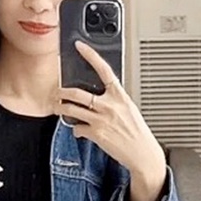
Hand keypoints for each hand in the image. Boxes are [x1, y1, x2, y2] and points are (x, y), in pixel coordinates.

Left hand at [55, 41, 166, 200]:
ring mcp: (101, 120)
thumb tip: (98, 96)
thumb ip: (114, 100)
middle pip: (78, 93)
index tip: (80, 47)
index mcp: (120, 96)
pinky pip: (77, 128)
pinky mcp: (96, 134)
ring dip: (60, 109)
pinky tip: (80, 131)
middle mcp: (110, 106)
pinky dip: (76, 130)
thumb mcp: (129, 109)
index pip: (104, 70)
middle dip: (62, 92)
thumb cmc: (137, 132)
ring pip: (72, 110)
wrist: (142, 153)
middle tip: (57, 93)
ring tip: (58, 108)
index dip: (91, 56)